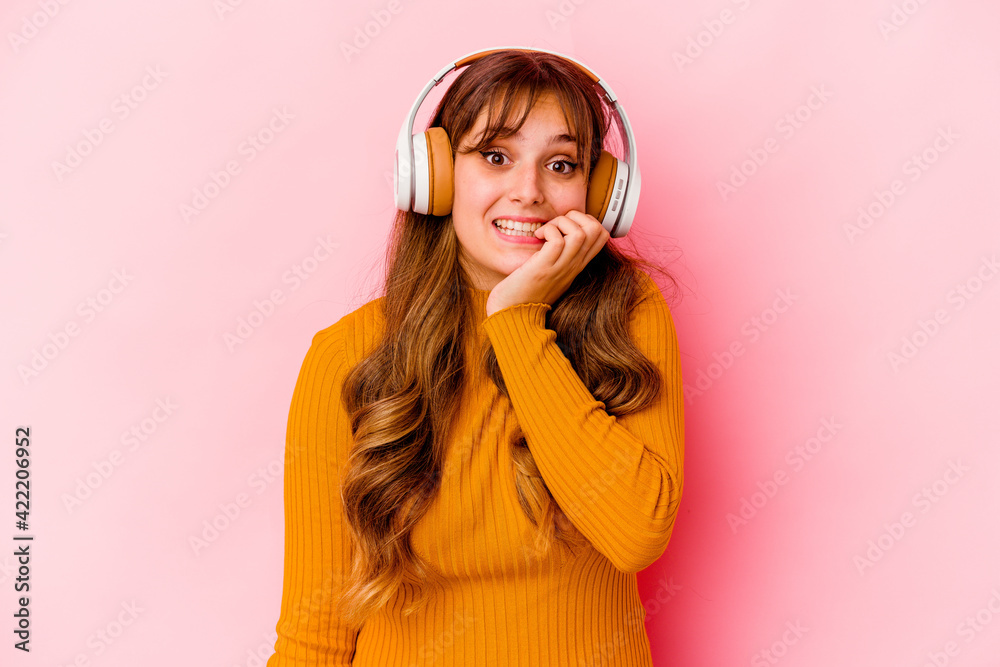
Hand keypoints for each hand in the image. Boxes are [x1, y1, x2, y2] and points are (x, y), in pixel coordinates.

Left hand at [485, 210, 609, 316]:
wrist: (512, 315)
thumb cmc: (525, 291)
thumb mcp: (551, 270)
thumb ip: (559, 254)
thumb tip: (556, 231)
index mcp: (576, 265)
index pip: (602, 235)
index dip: (587, 219)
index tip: (565, 225)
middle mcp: (573, 266)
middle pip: (597, 230)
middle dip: (577, 216)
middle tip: (556, 225)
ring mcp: (560, 268)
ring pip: (581, 233)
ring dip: (561, 222)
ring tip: (546, 231)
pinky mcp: (544, 268)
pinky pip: (558, 240)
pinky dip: (548, 231)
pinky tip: (537, 237)